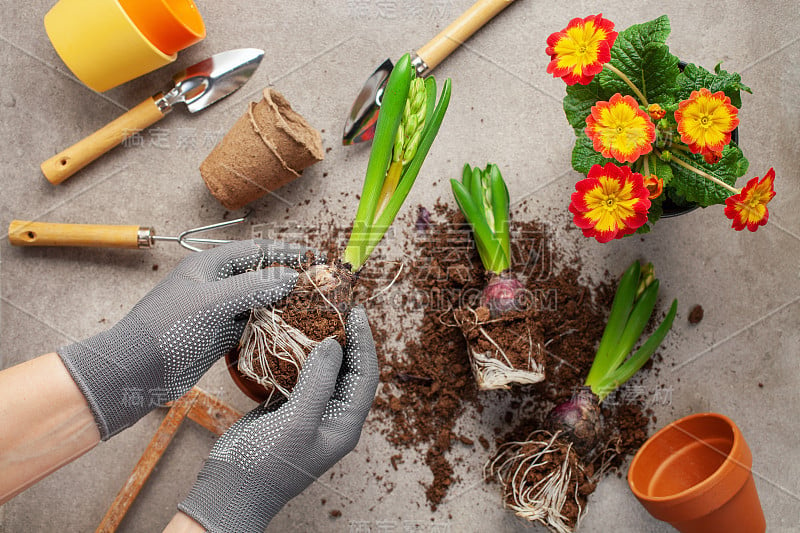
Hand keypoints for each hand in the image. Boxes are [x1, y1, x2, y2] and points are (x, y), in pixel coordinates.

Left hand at [58, 239, 311, 439]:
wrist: (133, 372)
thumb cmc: (166, 330)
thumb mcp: (211, 304)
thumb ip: (252, 288)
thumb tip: (290, 277)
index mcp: (209, 266)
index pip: (255, 251)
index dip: (286, 252)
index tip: (314, 256)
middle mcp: (215, 285)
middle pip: (259, 275)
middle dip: (288, 279)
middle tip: (318, 286)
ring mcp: (217, 311)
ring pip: (257, 302)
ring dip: (281, 305)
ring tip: (311, 309)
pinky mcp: (218, 336)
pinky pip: (250, 325)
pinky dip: (269, 327)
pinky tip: (288, 332)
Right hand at [178, 307, 378, 532]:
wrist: (230, 490)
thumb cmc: (267, 463)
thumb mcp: (297, 423)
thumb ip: (318, 382)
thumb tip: (334, 344)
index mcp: (345, 423)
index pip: (366, 375)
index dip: (365, 342)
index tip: (356, 312)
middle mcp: (333, 416)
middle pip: (349, 370)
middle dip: (347, 338)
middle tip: (337, 307)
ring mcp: (310, 412)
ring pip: (325, 371)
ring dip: (322, 344)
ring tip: (316, 315)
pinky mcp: (288, 408)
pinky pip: (301, 376)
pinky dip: (299, 356)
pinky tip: (290, 337)